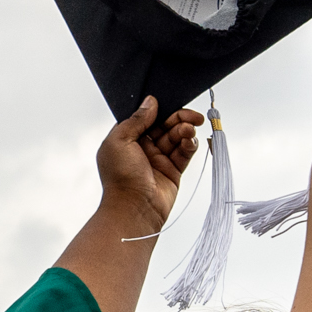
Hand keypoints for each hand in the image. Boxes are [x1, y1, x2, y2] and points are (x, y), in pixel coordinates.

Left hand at [94, 97, 203, 234]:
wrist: (134, 208)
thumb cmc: (120, 179)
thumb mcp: (120, 140)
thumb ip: (136, 119)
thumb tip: (150, 102)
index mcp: (126, 140)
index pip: (146, 118)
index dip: (158, 110)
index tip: (169, 103)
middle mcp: (142, 148)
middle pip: (164, 125)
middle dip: (178, 118)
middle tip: (192, 116)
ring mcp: (158, 160)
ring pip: (176, 137)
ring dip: (185, 131)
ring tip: (189, 130)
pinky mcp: (172, 171)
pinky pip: (184, 153)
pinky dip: (190, 145)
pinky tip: (191, 141)